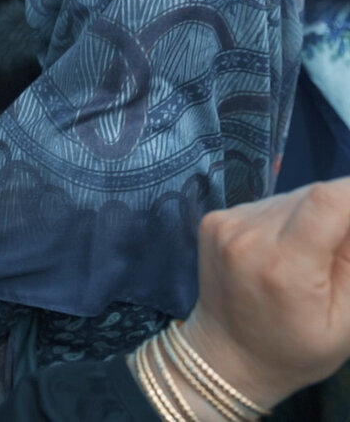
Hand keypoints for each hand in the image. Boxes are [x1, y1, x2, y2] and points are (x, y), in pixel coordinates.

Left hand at [181, 178, 349, 409]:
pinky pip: (266, 204)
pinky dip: (286, 218)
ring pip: (290, 196)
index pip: (328, 199)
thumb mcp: (346, 319)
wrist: (226, 355)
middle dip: (341, 210)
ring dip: (313, 215)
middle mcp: (248, 236)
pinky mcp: (214, 219)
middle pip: (312, 194)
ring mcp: (226, 224)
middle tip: (342, 249)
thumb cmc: (296, 350)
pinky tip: (283, 250)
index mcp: (284, 265)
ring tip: (311, 255)